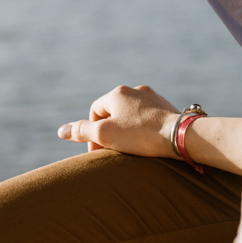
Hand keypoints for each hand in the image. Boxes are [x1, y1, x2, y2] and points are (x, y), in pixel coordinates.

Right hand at [57, 85, 178, 157]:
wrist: (180, 136)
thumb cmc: (140, 135)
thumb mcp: (105, 135)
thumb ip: (81, 131)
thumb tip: (61, 131)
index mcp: (117, 93)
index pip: (95, 112)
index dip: (92, 133)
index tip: (98, 152)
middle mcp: (135, 90)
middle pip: (113, 113)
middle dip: (110, 132)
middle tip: (112, 152)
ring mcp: (153, 97)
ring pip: (132, 115)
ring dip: (126, 131)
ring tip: (130, 149)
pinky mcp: (167, 108)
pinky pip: (148, 118)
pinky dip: (143, 130)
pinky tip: (147, 144)